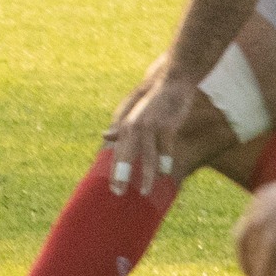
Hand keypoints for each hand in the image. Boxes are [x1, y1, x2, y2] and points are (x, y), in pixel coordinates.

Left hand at [107, 70, 193, 196]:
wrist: (171, 82)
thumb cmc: (153, 102)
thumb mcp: (133, 114)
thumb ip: (120, 128)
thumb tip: (104, 136)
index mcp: (125, 127)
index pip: (117, 153)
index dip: (113, 170)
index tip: (112, 188)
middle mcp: (134, 127)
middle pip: (125, 155)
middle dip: (121, 175)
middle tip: (118, 193)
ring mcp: (150, 126)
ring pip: (146, 155)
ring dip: (145, 174)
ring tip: (143, 191)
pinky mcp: (167, 125)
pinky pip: (165, 147)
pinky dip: (164, 160)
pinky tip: (165, 173)